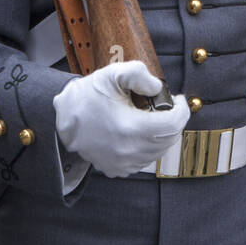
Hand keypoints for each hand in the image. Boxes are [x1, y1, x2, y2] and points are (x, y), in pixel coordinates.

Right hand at [53, 61, 189, 178]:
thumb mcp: (112, 74)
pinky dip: (147, 147)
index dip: (181, 110)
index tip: (177, 99)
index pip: (173, 124)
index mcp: (130, 128)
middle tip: (163, 106)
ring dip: (160, 135)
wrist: (64, 118)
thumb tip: (158, 88)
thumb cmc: (88, 95)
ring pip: (158, 152)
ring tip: (148, 117)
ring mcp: (123, 164)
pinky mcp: (117, 169)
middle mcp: (128, 151)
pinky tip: (137, 132)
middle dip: (172, 121)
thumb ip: (139, 75)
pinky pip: (144, 160)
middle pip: (169, 139)